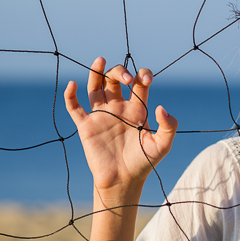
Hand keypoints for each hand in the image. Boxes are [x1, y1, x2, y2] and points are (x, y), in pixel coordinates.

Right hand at [64, 57, 177, 198]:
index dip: (142, 74)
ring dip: (96, 72)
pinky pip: (75, 107)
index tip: (145, 80)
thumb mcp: (163, 144)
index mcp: (138, 109)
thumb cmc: (145, 163)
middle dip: (120, 72)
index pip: (139, 82)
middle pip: (115, 79)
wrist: (124, 181)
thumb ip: (168, 125)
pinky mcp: (86, 126)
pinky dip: (71, 95)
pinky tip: (73, 84)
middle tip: (127, 80)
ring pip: (95, 86)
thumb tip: (161, 107)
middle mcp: (118, 108)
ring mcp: (101, 115)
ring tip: (100, 60)